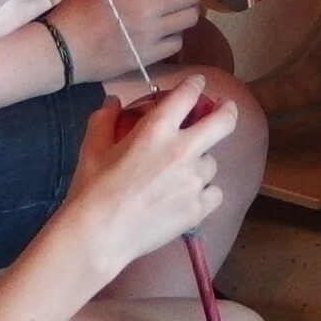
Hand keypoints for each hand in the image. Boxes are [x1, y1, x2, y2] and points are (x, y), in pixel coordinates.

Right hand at [51, 0, 216, 76]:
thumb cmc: (74, 13)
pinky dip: (176, 33)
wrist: (60, 53)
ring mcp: (153, 37)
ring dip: (187, 9)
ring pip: (190, 19)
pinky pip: (178, 42)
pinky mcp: (150, 57)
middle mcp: (152, 12)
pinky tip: (164, 29)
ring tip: (176, 5)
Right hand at [53, 75, 233, 277]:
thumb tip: (114, 101)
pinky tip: (188, 196)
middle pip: (223, 122)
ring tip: (182, 172)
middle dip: (228, 110)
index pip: (188, 94)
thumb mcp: (93, 147)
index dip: (195, 85)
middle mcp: (183, 150)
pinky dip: (204, 192)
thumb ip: (105, 118)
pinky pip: (214, 192)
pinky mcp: (199, 209)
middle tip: (226, 108)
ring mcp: (194, 181)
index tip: (197, 85)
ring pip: (212, 162)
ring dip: (201, 162)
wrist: (98, 235)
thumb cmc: (92, 189)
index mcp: (157, 129)